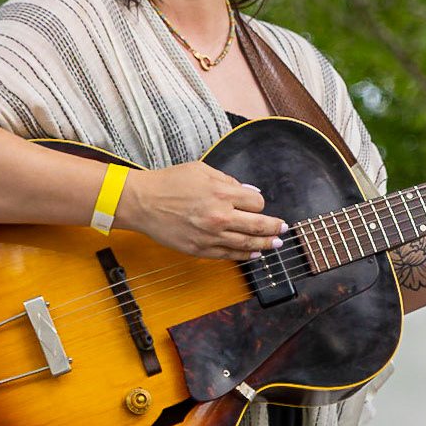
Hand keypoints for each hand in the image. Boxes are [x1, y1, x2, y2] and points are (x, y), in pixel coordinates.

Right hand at [116, 161, 288, 260]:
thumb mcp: (201, 170)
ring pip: (247, 243)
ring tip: (275, 245)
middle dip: (275, 228)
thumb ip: (229, 181)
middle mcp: (220, 216)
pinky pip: (229, 255)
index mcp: (222, 193)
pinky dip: (244, 255)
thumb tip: (249, 192)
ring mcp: (211, 236)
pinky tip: (253, 254)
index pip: (256, 202)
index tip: (257, 205)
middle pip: (259, 225)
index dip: (259, 203)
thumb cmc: (169, 183)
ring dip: (265, 245)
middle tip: (283, 230)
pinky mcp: (200, 249)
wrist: (142, 202)